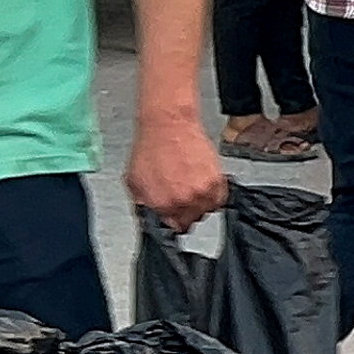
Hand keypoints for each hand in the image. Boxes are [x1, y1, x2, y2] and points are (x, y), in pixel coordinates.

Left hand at [124, 117, 227, 232]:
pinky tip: (201, 180)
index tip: (171, 213)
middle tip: (180, 192)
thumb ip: (143, 206)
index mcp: (161, 204)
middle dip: (184, 209)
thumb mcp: (134, 181)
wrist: (168, 124)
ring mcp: (202, 192)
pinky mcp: (217, 181)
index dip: (171, 220)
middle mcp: (183, 201)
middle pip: (191, 220)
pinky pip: (219, 198)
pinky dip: (212, 192)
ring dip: (200, 201)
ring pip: (206, 210)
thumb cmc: (151, 148)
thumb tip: (150, 221)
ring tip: (190, 183)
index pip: (172, 229)